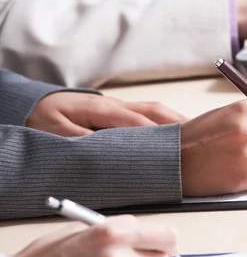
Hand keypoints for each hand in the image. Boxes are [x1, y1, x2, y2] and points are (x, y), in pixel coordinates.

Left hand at [27, 92, 188, 136]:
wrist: (34, 105)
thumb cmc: (44, 118)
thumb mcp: (57, 132)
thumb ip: (84, 141)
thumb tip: (112, 151)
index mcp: (101, 109)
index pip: (138, 121)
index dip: (160, 134)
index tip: (178, 148)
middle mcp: (116, 105)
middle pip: (155, 111)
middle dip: (179, 124)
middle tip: (202, 140)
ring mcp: (121, 107)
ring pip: (156, 112)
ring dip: (178, 122)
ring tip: (201, 137)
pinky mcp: (122, 113)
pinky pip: (150, 117)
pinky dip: (168, 123)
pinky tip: (181, 133)